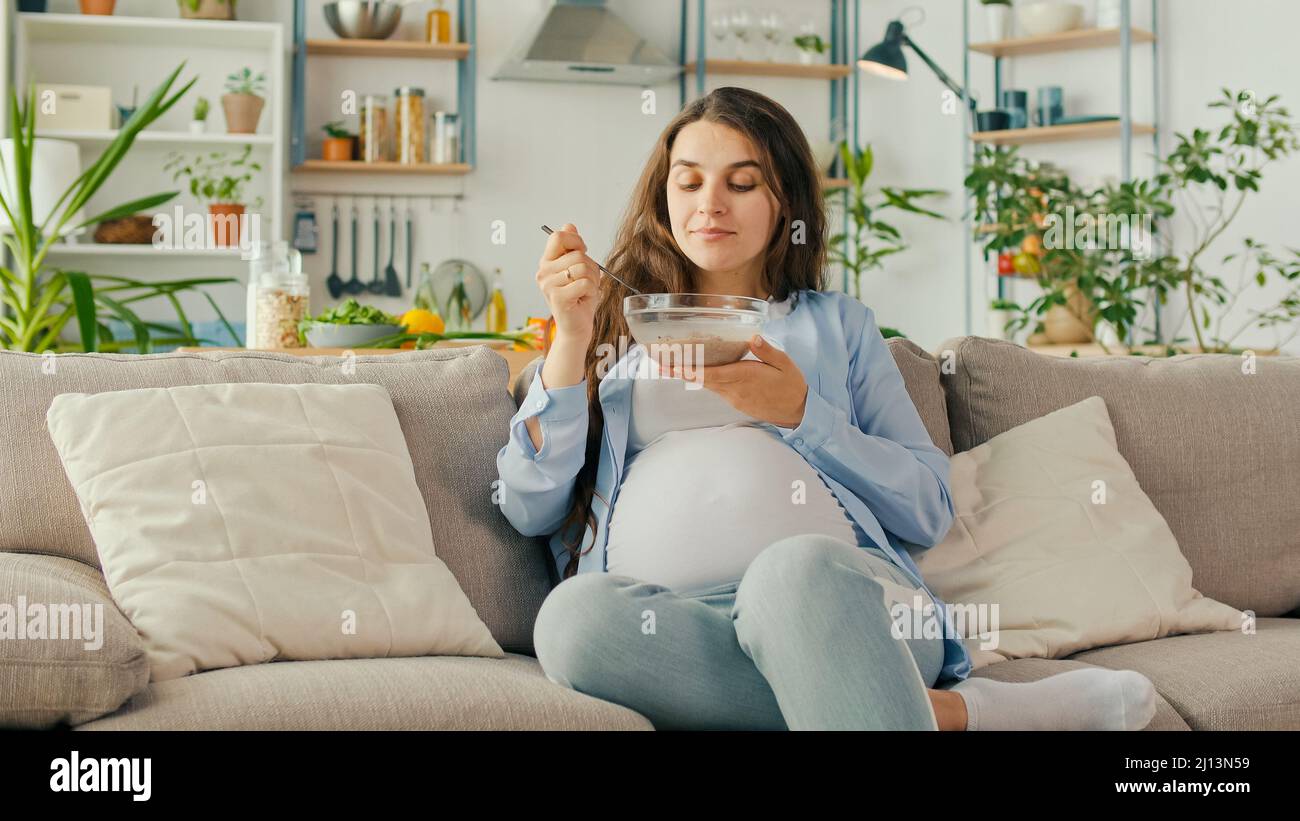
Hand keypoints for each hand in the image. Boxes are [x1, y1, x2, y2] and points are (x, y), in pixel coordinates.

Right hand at [535, 222, 599, 344]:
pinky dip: (592, 291)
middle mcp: (543, 272)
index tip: (583, 252)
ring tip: (586, 291)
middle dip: (591, 267)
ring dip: (593, 280)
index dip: (576, 241)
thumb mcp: (579, 268)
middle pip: (577, 254)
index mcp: (546, 262)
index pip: (558, 236)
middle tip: (588, 281)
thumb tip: (569, 225)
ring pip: (583, 268)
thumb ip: (573, 248)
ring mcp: (548, 285)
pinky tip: (584, 299)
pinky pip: (585, 283)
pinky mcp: (558, 297)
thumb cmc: (579, 298)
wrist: (576, 327)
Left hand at [670, 335, 808, 427]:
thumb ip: (767, 351)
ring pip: (708, 385)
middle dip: (681, 371)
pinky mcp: (736, 402)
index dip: (693, 371)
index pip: (714, 374)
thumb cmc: (791, 384)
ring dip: (690, 375)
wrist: (798, 411)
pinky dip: (703, 380)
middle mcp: (736, 390)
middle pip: (703, 380)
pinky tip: (694, 372)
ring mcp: (734, 398)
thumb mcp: (784, 363)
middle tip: (660, 363)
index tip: (676, 366)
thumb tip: (753, 338)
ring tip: (671, 365)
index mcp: (746, 377)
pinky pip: (716, 389)